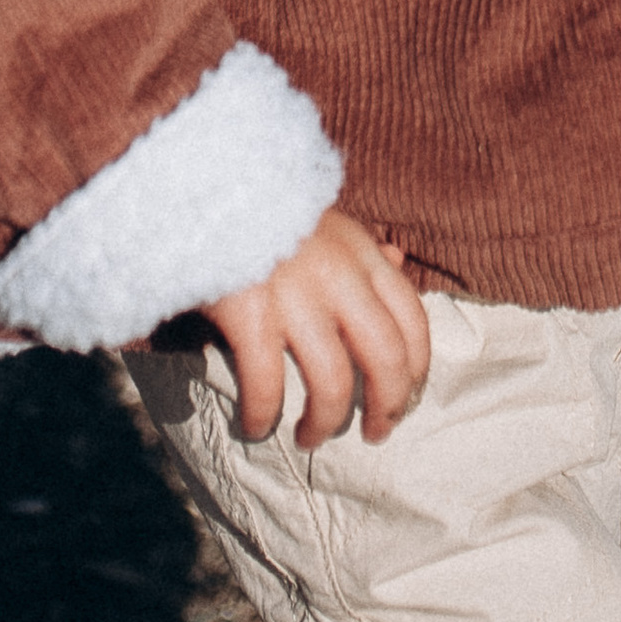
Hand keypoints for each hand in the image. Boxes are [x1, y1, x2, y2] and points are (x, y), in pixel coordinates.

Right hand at [197, 212, 431, 448]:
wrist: (204, 183)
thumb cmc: (266, 209)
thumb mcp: (325, 218)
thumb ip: (361, 247)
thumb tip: (397, 259)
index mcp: (361, 252)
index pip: (412, 319)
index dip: (416, 369)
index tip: (406, 399)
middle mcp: (339, 274)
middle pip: (385, 358)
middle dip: (387, 406)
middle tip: (375, 434)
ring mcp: (295, 294)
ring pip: (333, 383)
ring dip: (325, 422)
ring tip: (311, 438)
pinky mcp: (250, 311)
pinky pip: (267, 384)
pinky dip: (263, 415)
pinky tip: (255, 426)